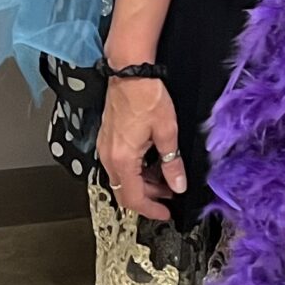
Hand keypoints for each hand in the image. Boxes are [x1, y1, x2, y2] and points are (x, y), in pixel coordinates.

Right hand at [98, 77, 185, 222]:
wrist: (129, 70)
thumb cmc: (146, 95)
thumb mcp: (167, 131)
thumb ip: (172, 162)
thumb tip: (178, 184)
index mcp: (122, 160)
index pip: (134, 198)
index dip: (151, 210)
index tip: (166, 213)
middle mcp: (109, 157)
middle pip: (125, 191)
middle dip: (149, 196)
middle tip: (171, 193)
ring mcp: (105, 147)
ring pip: (122, 178)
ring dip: (142, 182)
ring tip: (165, 176)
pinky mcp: (107, 138)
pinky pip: (118, 164)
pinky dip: (135, 169)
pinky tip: (151, 161)